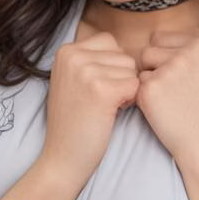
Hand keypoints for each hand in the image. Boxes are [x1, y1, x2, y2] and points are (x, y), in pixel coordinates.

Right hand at [41, 32, 138, 186]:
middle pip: (124, 56)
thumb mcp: (73, 79)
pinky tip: (111, 113)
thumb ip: (91, 59)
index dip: (113, 67)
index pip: (111, 42)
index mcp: (66, 50)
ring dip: (126, 91)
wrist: (63, 156)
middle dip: (121, 79)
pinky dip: (129, 102)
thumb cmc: (75, 121)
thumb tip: (126, 47)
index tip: (97, 87)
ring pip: (132, 71)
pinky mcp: (101, 90)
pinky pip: (136, 86)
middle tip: (101, 100)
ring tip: (105, 107)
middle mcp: (73, 55)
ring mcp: (86, 71)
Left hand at [134, 28, 198, 166]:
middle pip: (150, 47)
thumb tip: (180, 39)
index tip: (186, 78)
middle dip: (156, 66)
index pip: (164, 37)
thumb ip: (198, 50)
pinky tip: (163, 110)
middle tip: (175, 90)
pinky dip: (144, 98)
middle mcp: (188, 49)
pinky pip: (136, 85)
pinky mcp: (150, 88)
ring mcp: (169, 68)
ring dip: (148, 79)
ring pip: (141, 64)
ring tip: (169, 99)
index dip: (169, 59)